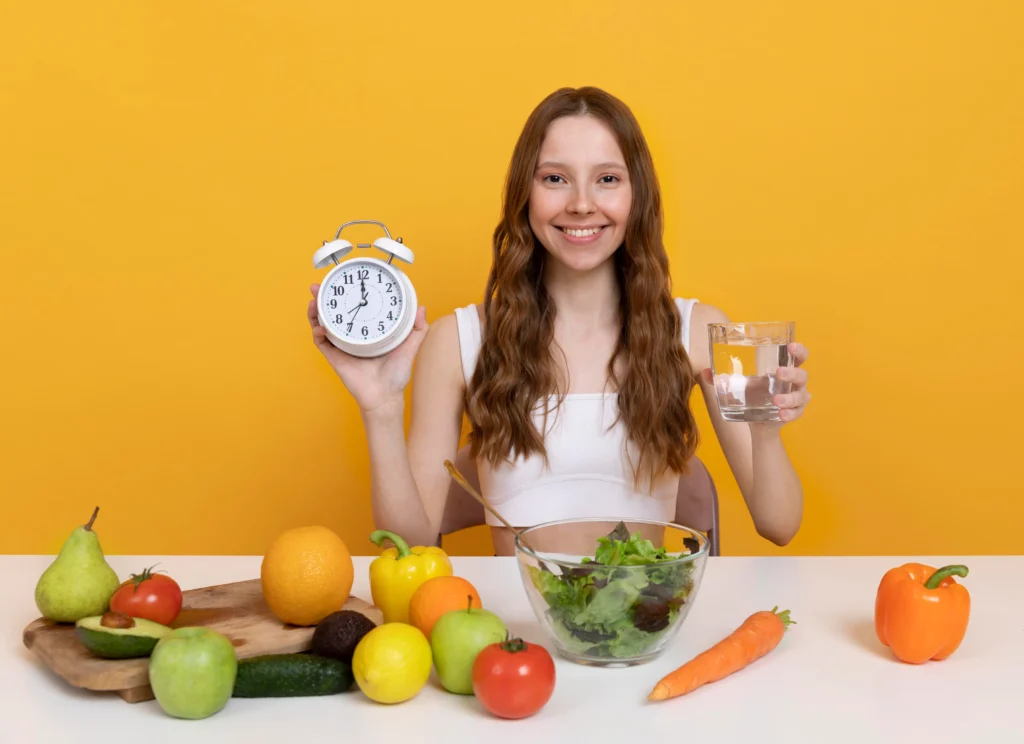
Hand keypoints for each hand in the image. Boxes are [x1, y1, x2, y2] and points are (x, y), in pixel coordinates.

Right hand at [307, 284, 428, 413]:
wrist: (385, 396)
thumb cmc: (396, 374)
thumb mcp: (410, 346)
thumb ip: (418, 329)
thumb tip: (422, 307)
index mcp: (367, 331)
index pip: (354, 308)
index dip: (346, 294)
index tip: (344, 280)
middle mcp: (352, 336)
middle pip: (333, 313)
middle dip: (324, 298)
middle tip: (320, 286)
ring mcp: (341, 346)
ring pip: (323, 324)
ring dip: (315, 311)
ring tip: (314, 299)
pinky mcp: (334, 357)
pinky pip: (321, 342)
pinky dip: (317, 332)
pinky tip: (320, 326)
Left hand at [699, 342, 810, 427]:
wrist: (757, 422)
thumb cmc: (753, 396)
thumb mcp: (740, 385)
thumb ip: (723, 379)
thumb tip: (704, 371)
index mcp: (784, 369)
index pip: (798, 356)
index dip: (798, 350)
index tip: (790, 346)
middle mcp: (794, 383)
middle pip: (802, 374)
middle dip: (792, 372)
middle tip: (778, 372)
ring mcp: (797, 398)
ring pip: (801, 395)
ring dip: (789, 397)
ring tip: (776, 401)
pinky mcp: (795, 413)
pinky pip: (797, 413)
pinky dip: (789, 414)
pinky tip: (781, 415)